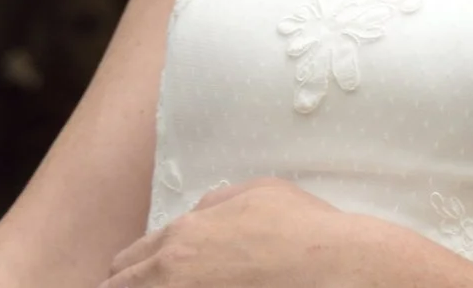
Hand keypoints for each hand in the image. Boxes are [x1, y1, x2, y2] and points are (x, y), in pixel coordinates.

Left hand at [100, 179, 397, 287]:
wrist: (347, 270)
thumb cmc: (307, 231)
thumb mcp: (257, 194)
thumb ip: (213, 206)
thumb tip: (196, 216)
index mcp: (180, 243)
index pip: (124, 267)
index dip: (132, 277)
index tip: (142, 282)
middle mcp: (174, 278)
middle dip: (132, 287)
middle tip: (153, 286)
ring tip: (183, 286)